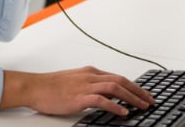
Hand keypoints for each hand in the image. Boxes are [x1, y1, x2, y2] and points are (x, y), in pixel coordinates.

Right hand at [0, 67, 154, 115]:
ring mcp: (85, 86)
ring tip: (142, 106)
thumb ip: (89, 85)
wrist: (34, 87)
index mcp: (90, 72)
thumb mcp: (74, 81)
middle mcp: (90, 76)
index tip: (144, 94)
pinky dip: (115, 106)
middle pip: (120, 81)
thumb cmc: (50, 86)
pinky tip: (123, 112)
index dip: (134, 86)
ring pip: (115, 88)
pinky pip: (102, 100)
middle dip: (138, 91)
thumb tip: (103, 95)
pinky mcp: (79, 97)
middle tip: (150, 101)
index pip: (117, 77)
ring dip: (131, 97)